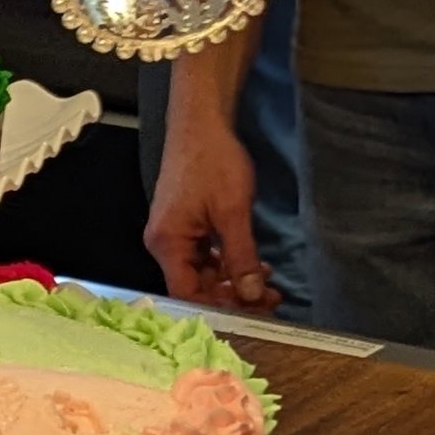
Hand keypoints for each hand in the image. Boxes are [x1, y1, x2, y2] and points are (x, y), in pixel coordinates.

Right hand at [144, 86, 278, 314]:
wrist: (201, 124)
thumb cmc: (212, 161)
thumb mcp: (233, 212)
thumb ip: (240, 256)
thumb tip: (249, 294)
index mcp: (168, 243)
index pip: (188, 294)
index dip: (220, 307)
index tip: (253, 310)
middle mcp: (164, 244)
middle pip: (196, 286)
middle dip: (233, 295)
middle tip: (270, 297)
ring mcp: (173, 235)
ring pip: (203, 273)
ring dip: (234, 280)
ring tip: (266, 282)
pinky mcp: (185, 227)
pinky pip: (204, 257)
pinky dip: (228, 263)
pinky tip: (252, 263)